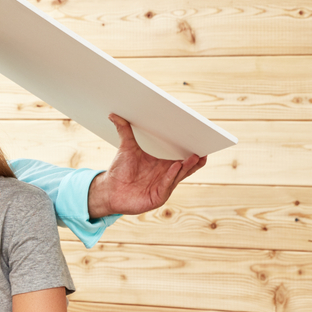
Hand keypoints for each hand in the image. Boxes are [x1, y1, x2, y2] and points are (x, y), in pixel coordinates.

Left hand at [87, 114, 206, 216]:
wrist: (109, 190)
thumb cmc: (120, 171)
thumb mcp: (126, 148)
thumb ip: (124, 131)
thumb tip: (113, 114)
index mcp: (163, 165)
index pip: (182, 159)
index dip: (192, 154)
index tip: (201, 144)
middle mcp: (165, 176)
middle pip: (184, 168)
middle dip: (194, 160)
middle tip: (202, 150)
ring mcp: (162, 187)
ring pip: (178, 176)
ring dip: (186, 167)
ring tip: (193, 156)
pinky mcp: (157, 197)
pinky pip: (166, 186)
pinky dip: (171, 176)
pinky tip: (176, 166)